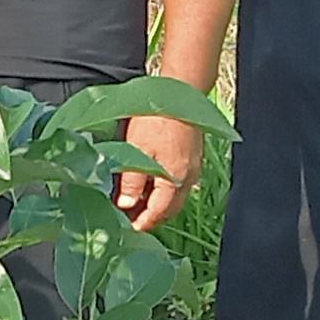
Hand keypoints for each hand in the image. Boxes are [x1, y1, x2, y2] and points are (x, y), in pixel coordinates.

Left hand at [116, 110, 204, 228]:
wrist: (180, 91)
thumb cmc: (157, 119)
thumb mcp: (137, 151)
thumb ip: (132, 182)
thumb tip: (126, 206)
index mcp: (175, 180)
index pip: (159, 212)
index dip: (143, 223)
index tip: (128, 228)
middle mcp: (188, 177)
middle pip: (170, 208)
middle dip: (152, 217)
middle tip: (131, 219)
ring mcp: (193, 166)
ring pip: (175, 196)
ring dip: (158, 203)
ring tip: (136, 202)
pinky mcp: (192, 156)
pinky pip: (179, 182)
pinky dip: (164, 189)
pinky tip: (150, 182)